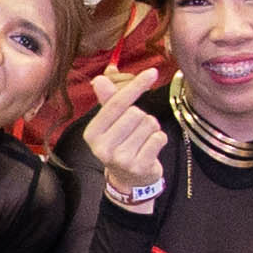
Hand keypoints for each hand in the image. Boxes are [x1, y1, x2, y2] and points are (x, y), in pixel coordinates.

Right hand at [82, 70, 168, 205]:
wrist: (129, 180)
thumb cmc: (122, 144)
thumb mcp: (112, 124)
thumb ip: (108, 100)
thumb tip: (99, 79)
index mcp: (92, 133)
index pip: (117, 102)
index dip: (136, 86)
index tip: (152, 72)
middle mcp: (102, 147)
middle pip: (135, 113)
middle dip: (142, 118)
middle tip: (136, 132)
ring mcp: (120, 158)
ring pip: (149, 124)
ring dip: (152, 129)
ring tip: (143, 141)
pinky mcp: (138, 166)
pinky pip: (158, 138)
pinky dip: (160, 139)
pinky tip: (151, 149)